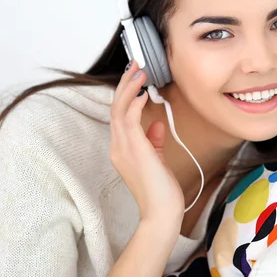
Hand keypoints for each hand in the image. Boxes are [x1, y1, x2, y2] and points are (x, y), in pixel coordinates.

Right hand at [109, 60, 184, 223]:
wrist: (161, 211)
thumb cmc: (160, 189)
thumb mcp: (156, 158)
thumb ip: (153, 140)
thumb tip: (156, 122)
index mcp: (121, 148)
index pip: (119, 114)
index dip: (125, 93)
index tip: (135, 76)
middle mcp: (118, 146)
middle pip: (115, 107)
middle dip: (124, 84)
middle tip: (135, 65)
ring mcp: (123, 148)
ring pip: (119, 109)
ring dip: (129, 88)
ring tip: (139, 71)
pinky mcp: (134, 150)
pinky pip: (129, 120)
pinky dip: (134, 103)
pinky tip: (143, 92)